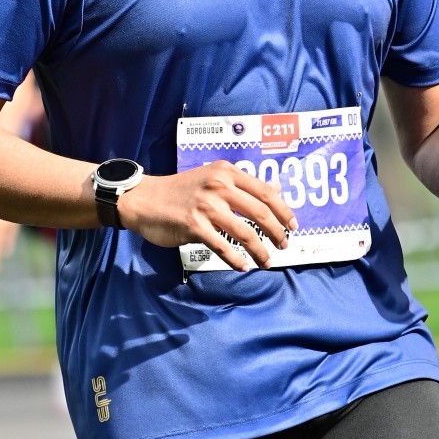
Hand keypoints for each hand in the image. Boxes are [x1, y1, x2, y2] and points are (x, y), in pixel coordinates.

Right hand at [118, 163, 296, 271]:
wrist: (145, 199)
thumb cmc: (180, 190)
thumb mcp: (213, 178)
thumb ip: (242, 185)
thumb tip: (276, 189)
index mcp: (226, 172)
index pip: (265, 192)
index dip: (284, 211)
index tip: (293, 226)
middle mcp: (219, 186)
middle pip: (260, 212)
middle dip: (277, 232)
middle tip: (284, 246)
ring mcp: (206, 206)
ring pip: (244, 232)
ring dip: (260, 251)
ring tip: (266, 262)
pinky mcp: (194, 225)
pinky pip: (223, 246)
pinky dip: (236, 259)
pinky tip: (243, 266)